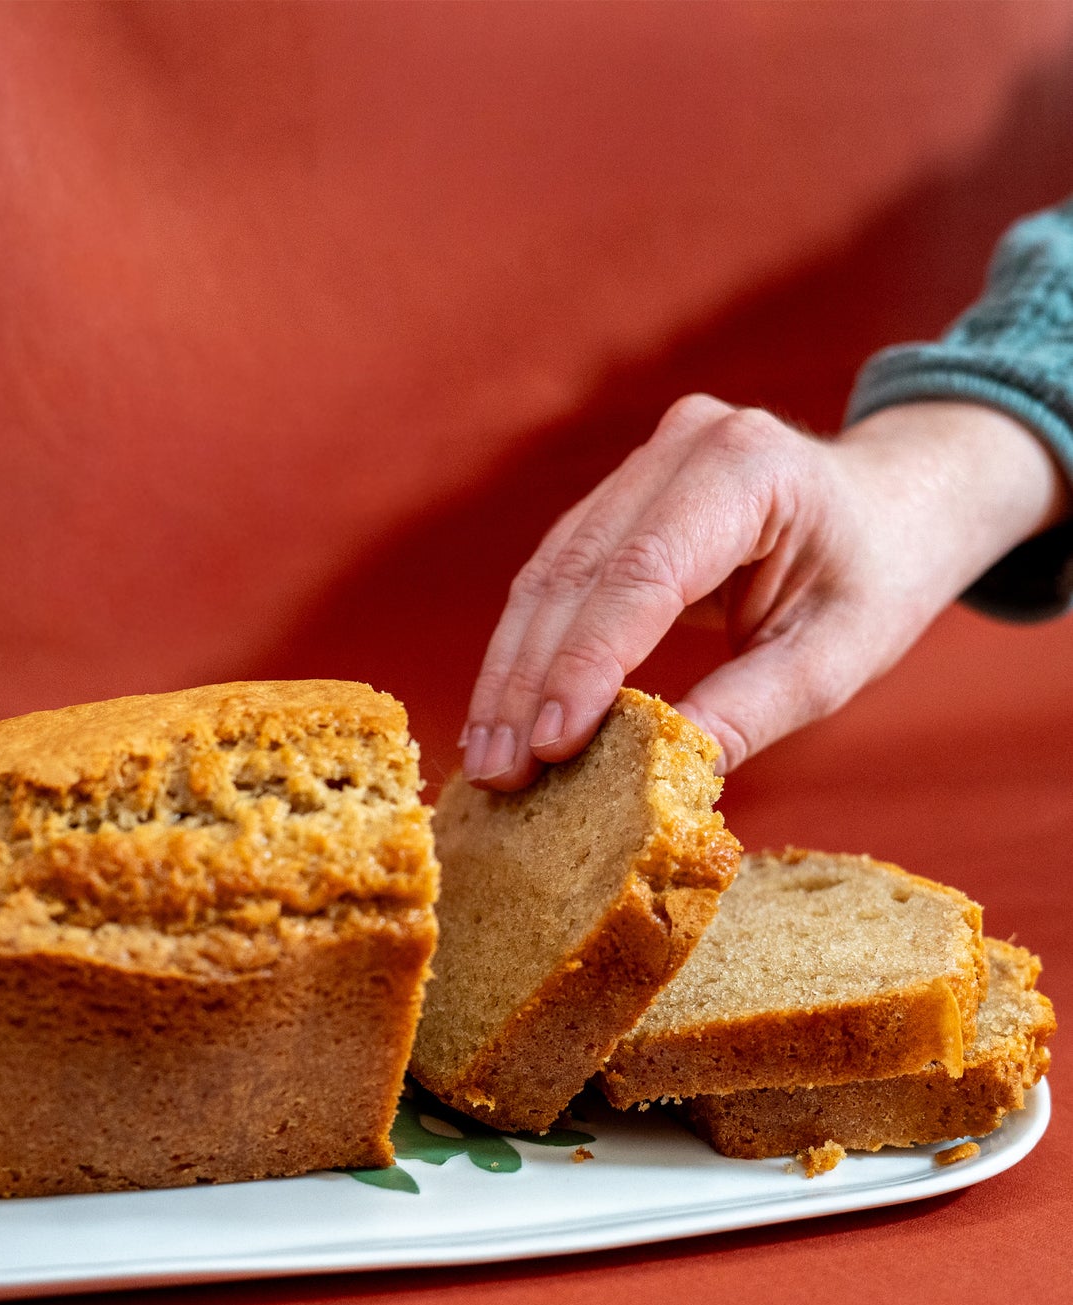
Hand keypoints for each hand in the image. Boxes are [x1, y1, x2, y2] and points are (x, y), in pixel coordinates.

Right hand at [460, 395, 1067, 788]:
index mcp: (749, 467)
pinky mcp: (618, 496)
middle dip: (530, 680)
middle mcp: (683, 445)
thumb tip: (655, 775)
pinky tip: (506, 712)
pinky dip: (529, 649)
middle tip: (499, 772)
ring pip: (550, 575)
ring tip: (491, 757)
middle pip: (577, 573)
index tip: (549, 745)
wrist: (897, 503)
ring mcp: (643, 463)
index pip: (643, 573)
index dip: (585, 662)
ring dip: (514, 672)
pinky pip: (557, 576)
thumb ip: (747, 710)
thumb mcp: (835, 657)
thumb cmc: (877, 577)